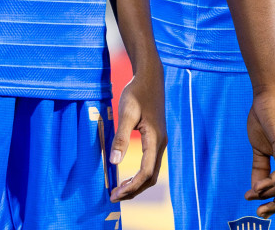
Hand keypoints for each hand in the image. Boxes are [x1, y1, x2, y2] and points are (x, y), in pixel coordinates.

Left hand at [110, 67, 165, 200]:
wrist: (150, 78)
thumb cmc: (136, 93)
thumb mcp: (126, 113)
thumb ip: (121, 137)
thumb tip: (114, 162)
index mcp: (154, 139)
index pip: (146, 172)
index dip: (131, 186)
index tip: (115, 193)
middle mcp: (160, 144)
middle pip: (150, 178)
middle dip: (134, 190)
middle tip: (114, 196)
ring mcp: (160, 142)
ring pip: (151, 172)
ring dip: (137, 184)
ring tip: (119, 190)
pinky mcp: (156, 139)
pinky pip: (150, 164)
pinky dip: (139, 175)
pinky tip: (126, 175)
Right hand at [245, 89, 274, 216]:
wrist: (267, 96)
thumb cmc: (264, 119)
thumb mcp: (259, 148)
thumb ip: (259, 168)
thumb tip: (255, 190)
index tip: (259, 207)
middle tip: (259, 213)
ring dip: (268, 195)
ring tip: (251, 197)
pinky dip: (269, 183)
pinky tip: (257, 188)